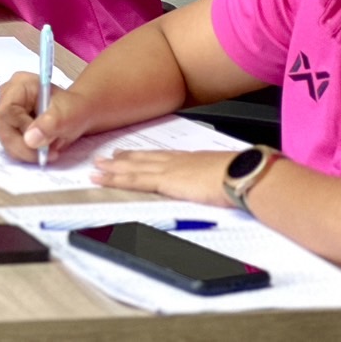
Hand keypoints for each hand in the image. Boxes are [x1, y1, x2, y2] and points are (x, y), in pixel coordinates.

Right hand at [0, 69, 92, 163]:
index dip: (20, 130)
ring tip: (49, 152)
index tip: (41, 145)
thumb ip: (49, 125)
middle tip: (46, 156)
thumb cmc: (73, 108)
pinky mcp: (9, 126)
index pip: (6, 111)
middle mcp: (7, 97)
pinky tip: (42, 151)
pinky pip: (11, 144)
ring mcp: (6, 112)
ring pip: (5, 139)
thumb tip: (30, 140)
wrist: (78, 113)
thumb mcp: (67, 115)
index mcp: (19, 85)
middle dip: (23, 147)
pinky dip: (26, 152)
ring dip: (26, 152)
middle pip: (3, 128)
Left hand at [91, 149, 238, 207]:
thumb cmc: (242, 175)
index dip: (143, 156)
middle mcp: (176, 161)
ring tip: (97, 167)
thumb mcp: (227, 176)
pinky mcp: (164, 181)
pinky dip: (115, 180)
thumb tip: (221, 186)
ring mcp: (168, 170)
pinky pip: (133, 180)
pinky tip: (103, 179)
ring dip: (113, 169)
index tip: (130, 154)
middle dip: (123, 160)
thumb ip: (217, 179)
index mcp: (191, 160)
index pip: (161, 157)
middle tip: (104, 158)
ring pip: (133, 168)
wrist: (243, 174)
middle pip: (143, 159)